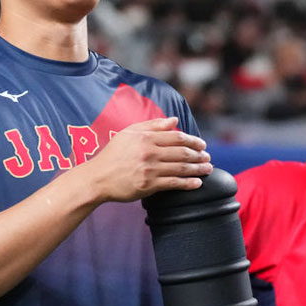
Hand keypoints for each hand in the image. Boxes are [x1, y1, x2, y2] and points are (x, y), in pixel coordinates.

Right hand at [84, 117, 211, 203]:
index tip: (202, 144)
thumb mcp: (129, 133)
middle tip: (208, 157)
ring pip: (181, 168)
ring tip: (208, 168)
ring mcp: (149, 169)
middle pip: (182, 152)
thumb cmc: (112, 154)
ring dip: (198, 168)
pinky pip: (173, 183)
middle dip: (199, 155)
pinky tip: (197, 183)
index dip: (193, 140)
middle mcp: (149, 152)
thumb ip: (153, 125)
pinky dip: (188, 183)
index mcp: (146, 138)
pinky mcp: (148, 185)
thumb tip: (174, 120)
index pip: (177, 137)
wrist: (97, 178)